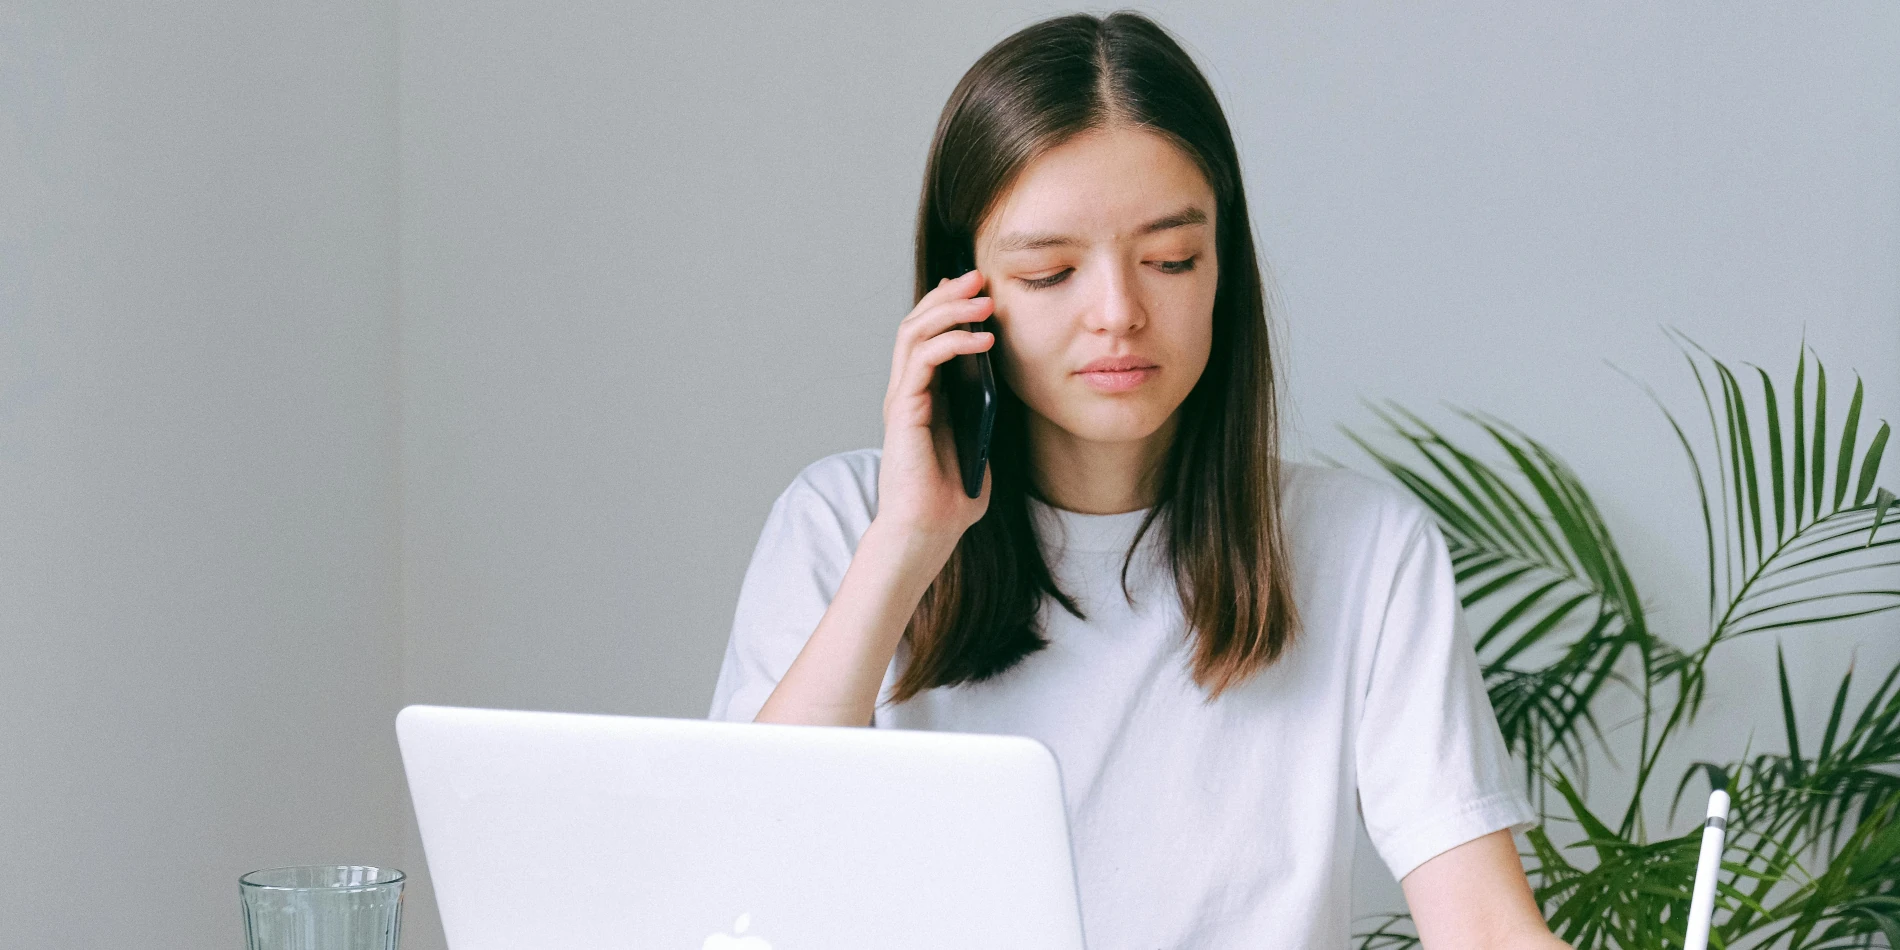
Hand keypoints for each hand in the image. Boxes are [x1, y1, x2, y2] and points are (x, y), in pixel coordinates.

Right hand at [875, 266, 995, 549]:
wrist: (928, 531)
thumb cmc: (952, 497)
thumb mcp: (981, 442)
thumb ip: (985, 413)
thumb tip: (1006, 382)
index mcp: (924, 396)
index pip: (928, 335)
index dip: (950, 306)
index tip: (980, 288)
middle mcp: (907, 391)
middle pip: (917, 323)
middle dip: (948, 295)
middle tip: (979, 276)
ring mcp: (902, 399)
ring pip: (914, 333)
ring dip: (949, 310)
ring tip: (983, 298)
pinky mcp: (903, 410)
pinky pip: (923, 360)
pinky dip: (952, 342)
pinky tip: (983, 339)